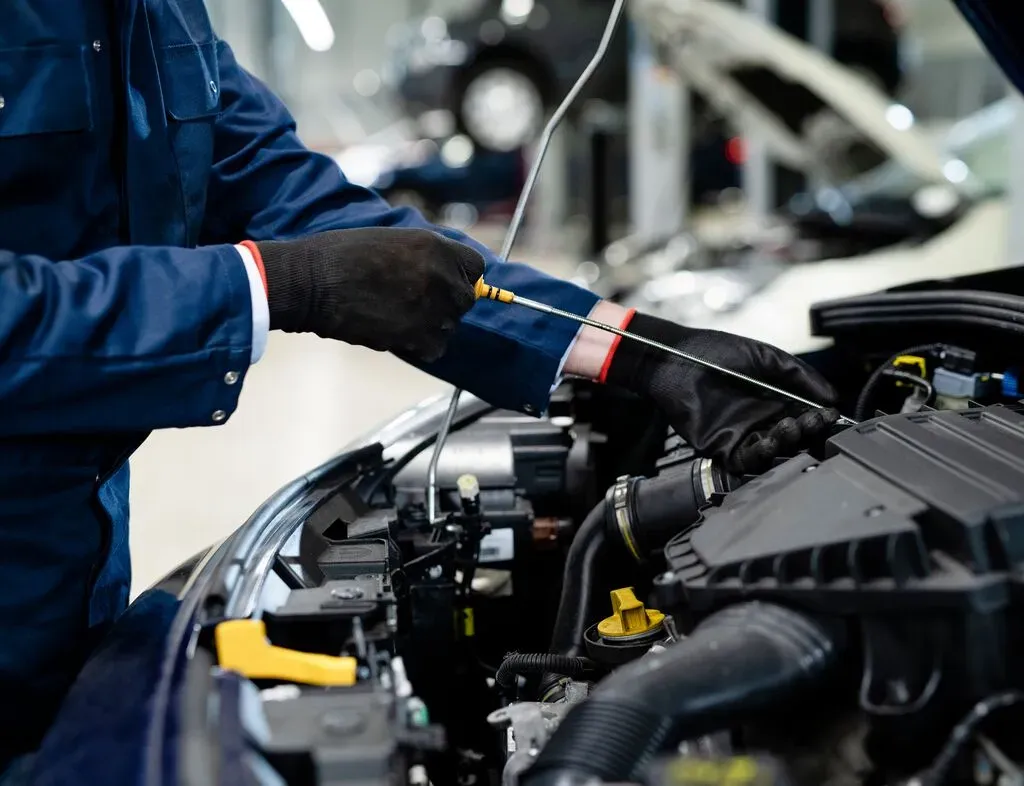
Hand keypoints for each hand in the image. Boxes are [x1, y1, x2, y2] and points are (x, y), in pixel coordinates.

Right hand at [252, 228, 483, 361]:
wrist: (311, 282)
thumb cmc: (340, 257)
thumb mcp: (392, 240)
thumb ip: (425, 256)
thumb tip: (445, 275)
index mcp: (436, 246)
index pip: (476, 268)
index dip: (459, 276)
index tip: (442, 283)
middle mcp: (442, 276)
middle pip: (465, 299)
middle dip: (444, 303)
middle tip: (412, 302)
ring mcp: (433, 308)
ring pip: (449, 326)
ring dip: (428, 325)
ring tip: (394, 314)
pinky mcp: (419, 336)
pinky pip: (435, 348)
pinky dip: (419, 347)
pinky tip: (394, 332)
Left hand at [601, 312, 838, 473]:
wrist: (677, 358)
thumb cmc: (717, 352)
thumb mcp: (767, 357)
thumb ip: (799, 375)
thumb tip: (832, 396)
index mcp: (773, 400)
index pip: (804, 417)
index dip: (819, 418)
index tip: (831, 414)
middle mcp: (760, 421)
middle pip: (792, 438)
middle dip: (807, 431)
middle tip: (812, 421)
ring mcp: (741, 435)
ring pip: (772, 452)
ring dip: (786, 443)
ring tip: (791, 428)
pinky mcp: (721, 447)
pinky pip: (745, 461)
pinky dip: (761, 456)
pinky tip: (770, 442)